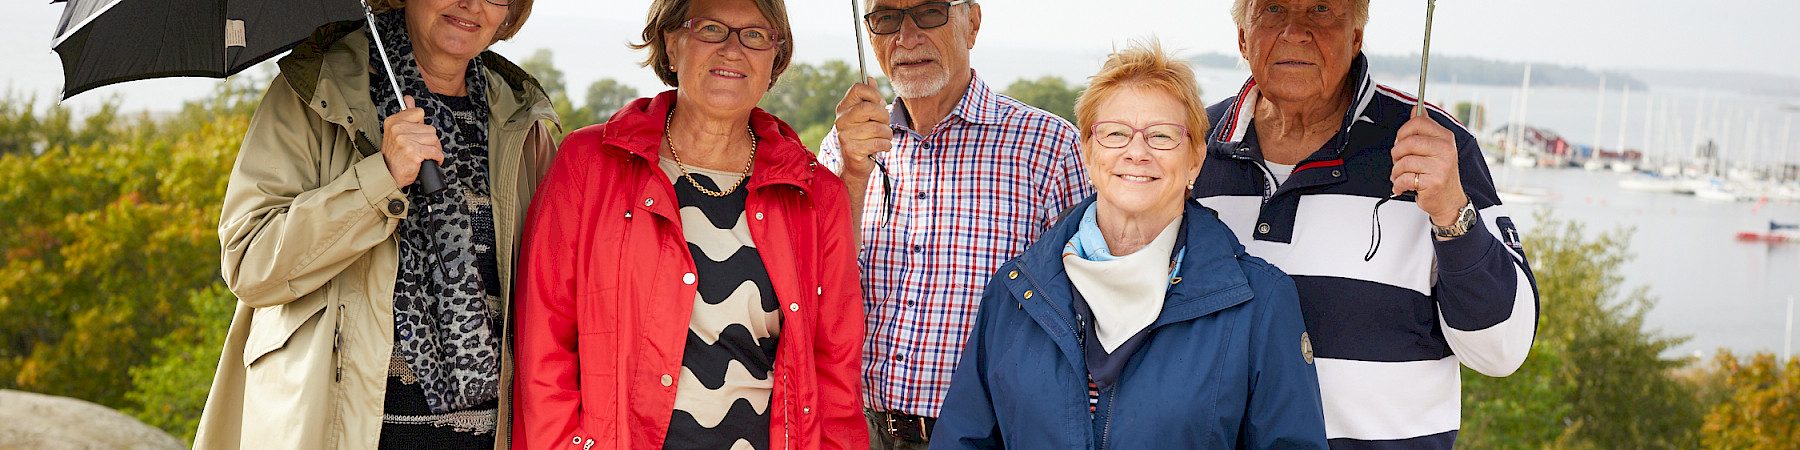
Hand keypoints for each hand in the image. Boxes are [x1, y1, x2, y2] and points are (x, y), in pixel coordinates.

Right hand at [380, 96, 444, 186]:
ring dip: (434, 149)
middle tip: (421, 147)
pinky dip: (437, 157)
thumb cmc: (395, 155)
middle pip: (430, 127)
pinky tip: (432, 160)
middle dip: (430, 140)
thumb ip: (405, 115)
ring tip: (425, 154)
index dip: (421, 126)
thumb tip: (409, 99)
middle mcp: (398, 129)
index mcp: (393, 121)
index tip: (417, 134)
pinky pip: (435, 151)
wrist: (389, 174)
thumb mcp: (396, 132)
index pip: (419, 113)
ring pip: (434, 138)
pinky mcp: (414, 151)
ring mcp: (405, 140)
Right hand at [832, 77, 890, 179]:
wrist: (853, 165)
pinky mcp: (852, 150)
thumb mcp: (866, 116)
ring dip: (887, 134)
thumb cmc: (863, 137)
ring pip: (877, 128)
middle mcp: (842, 120)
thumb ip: (869, 98)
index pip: (858, 88)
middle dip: (884, 116)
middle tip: (885, 123)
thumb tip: (870, 79)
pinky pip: (878, 143)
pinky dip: (886, 145)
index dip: (874, 94)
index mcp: (844, 108)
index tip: (880, 104)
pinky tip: (881, 147)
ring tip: (884, 137)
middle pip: (869, 108)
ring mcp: (845, 135)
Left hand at [1390, 111, 1466, 226]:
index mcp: (1445, 138)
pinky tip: (1403, 186)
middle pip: (1408, 142)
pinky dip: (1398, 184)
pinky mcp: (1434, 182)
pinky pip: (1405, 178)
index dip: (1403, 132)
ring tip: (1402, 176)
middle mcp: (1446, 150)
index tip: (1401, 141)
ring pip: (1404, 161)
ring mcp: (1441, 166)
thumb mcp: (1435, 148)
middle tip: (1399, 162)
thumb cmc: (1439, 174)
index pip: (1418, 123)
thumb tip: (1417, 109)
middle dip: (1397, 154)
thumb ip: (1425, 129)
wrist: (1449, 200)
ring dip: (1396, 172)